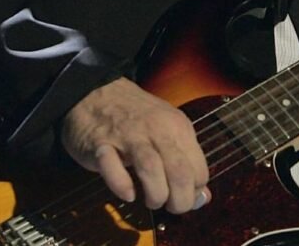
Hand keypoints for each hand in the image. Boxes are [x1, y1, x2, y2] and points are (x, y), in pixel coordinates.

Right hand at [60, 77, 209, 213]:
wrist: (96, 91)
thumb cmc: (137, 117)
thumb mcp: (169, 131)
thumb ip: (186, 162)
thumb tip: (202, 198)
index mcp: (178, 128)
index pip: (199, 169)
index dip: (194, 192)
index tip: (183, 197)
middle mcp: (157, 130)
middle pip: (179, 172)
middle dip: (179, 200)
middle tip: (170, 207)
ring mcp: (128, 136)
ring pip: (151, 169)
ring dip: (155, 194)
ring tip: (152, 202)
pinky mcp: (100, 144)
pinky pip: (112, 168)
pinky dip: (122, 185)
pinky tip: (127, 193)